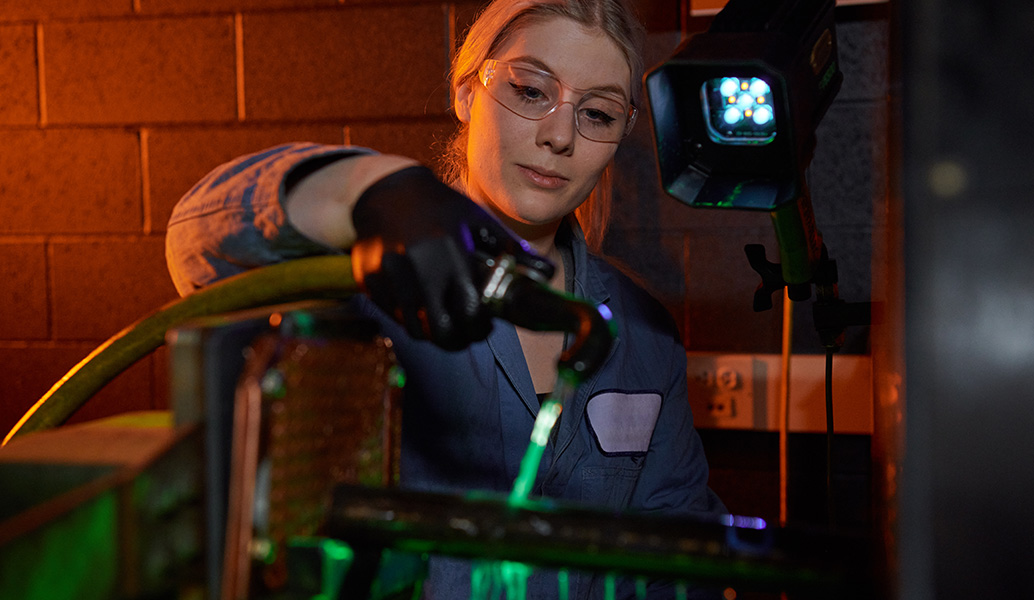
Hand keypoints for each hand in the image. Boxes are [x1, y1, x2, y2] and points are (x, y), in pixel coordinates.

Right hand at [350, 165, 553, 349]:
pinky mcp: (367, 280)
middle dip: (458, 337)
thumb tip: (546, 274)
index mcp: (452, 251)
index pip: (471, 313)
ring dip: (433, 332)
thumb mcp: (479, 221)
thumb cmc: (442, 209)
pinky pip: (393, 316)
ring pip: (416, 330)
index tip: (483, 323)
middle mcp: (418, 265)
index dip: (480, 326)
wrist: (386, 191)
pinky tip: (419, 302)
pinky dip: (409, 317)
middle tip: (464, 329)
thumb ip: (512, 249)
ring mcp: (389, 274)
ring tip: (443, 318)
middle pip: (442, 332)